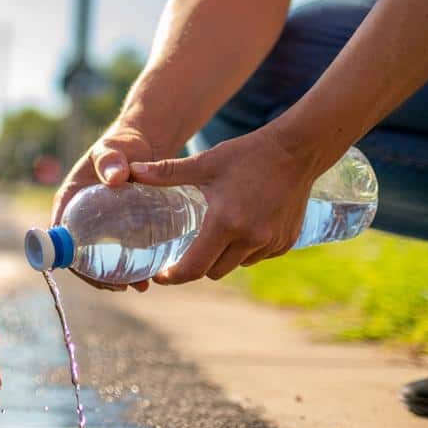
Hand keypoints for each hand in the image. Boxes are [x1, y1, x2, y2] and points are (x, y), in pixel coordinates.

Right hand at [52, 124, 160, 291]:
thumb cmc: (121, 146)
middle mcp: (81, 217)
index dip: (71, 260)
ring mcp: (100, 225)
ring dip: (117, 277)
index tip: (92, 273)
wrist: (142, 146)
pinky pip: (119, 252)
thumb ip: (111, 160)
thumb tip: (114, 177)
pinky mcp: (118, 229)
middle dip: (99, 277)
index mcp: (69, 201)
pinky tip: (151, 272)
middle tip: (125, 286)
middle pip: (80, 257)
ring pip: (101, 258)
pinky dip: (131, 265)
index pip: (58, 238)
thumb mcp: (112, 150)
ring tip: (142, 285)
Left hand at [129, 129, 315, 283]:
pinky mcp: (287, 243)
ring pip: (236, 265)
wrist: (297, 151)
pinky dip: (245, 250)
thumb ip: (166, 173)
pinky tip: (240, 230)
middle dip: (196, 266)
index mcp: (225, 222)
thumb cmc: (247, 155)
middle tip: (183, 253)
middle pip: (213, 272)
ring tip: (212, 237)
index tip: (160, 275)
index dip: (173, 276)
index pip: (193, 267)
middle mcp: (250, 238)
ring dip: (221, 258)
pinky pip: (257, 257)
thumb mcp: (204, 162)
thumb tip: (131, 171)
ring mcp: (271, 243)